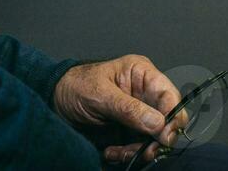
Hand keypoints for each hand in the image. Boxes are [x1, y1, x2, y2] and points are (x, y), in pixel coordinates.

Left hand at [52, 55, 188, 165]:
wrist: (54, 102)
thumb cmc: (75, 85)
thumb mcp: (100, 94)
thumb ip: (129, 108)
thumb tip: (159, 123)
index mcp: (142, 74)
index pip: (169, 95)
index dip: (173, 116)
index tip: (165, 135)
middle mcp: (144, 94)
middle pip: (166, 120)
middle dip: (156, 139)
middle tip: (145, 150)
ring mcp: (138, 114)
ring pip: (154, 139)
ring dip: (139, 150)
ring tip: (118, 152)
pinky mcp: (129, 131)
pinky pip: (138, 148)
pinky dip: (127, 154)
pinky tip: (111, 151)